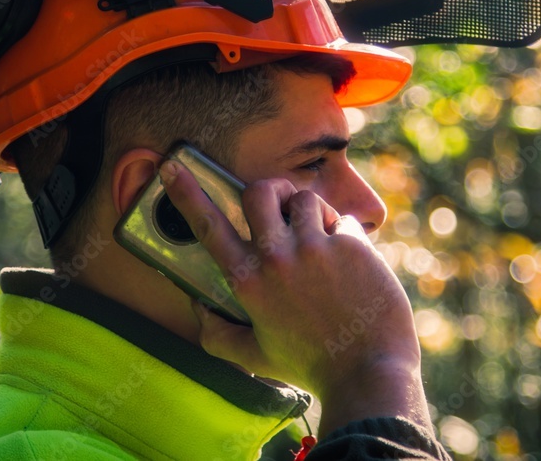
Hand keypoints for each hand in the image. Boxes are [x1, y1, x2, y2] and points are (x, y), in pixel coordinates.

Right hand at [160, 159, 430, 433]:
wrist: (368, 374)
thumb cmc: (311, 366)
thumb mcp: (255, 356)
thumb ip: (217, 334)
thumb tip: (197, 307)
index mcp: (247, 282)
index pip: (208, 226)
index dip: (185, 193)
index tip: (172, 166)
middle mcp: (275, 259)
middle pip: (259, 191)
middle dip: (270, 190)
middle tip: (281, 205)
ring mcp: (314, 249)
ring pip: (305, 198)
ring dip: (312, 214)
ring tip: (322, 243)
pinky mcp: (351, 245)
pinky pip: (342, 219)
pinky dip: (345, 234)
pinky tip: (352, 265)